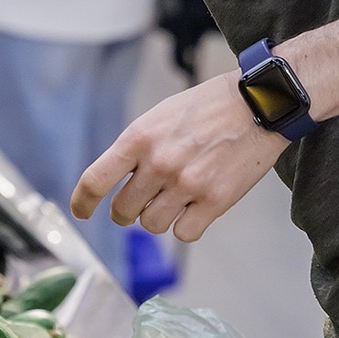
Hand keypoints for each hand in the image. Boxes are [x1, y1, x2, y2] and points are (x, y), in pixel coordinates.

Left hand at [72, 70, 289, 241]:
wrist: (257, 104)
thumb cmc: (206, 108)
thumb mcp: (158, 117)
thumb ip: (135, 149)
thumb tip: (116, 182)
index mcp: (138, 137)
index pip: (96, 180)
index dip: (82, 202)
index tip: (81, 211)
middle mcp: (159, 163)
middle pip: (123, 210)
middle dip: (127, 210)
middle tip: (141, 201)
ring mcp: (187, 184)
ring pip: (152, 225)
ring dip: (158, 216)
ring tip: (174, 197)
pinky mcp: (214, 201)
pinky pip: (184, 233)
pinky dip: (186, 225)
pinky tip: (195, 206)